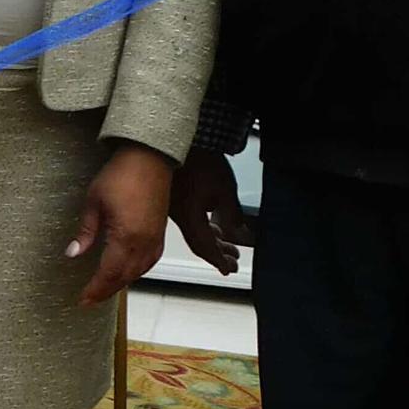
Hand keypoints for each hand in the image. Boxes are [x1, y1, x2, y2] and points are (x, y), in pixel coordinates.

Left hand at [67, 144, 172, 305]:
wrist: (149, 158)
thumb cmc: (121, 175)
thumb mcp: (93, 202)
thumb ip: (85, 232)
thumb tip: (73, 253)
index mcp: (126, 238)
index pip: (108, 274)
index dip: (95, 290)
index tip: (82, 300)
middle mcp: (144, 243)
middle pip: (124, 277)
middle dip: (106, 291)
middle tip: (89, 299)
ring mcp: (155, 239)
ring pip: (139, 272)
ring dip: (121, 283)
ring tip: (104, 289)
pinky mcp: (160, 232)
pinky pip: (150, 261)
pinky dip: (137, 271)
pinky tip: (127, 271)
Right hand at [171, 144, 243, 276]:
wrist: (175, 139)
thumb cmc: (197, 159)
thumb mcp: (224, 188)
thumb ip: (231, 214)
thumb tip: (236, 231)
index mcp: (189, 218)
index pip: (205, 247)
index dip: (218, 260)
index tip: (228, 270)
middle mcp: (177, 216)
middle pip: (198, 242)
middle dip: (218, 252)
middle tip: (231, 260)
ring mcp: (172, 207)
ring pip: (194, 230)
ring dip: (212, 239)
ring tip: (226, 244)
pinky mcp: (172, 197)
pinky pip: (189, 218)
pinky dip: (203, 225)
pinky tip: (211, 221)